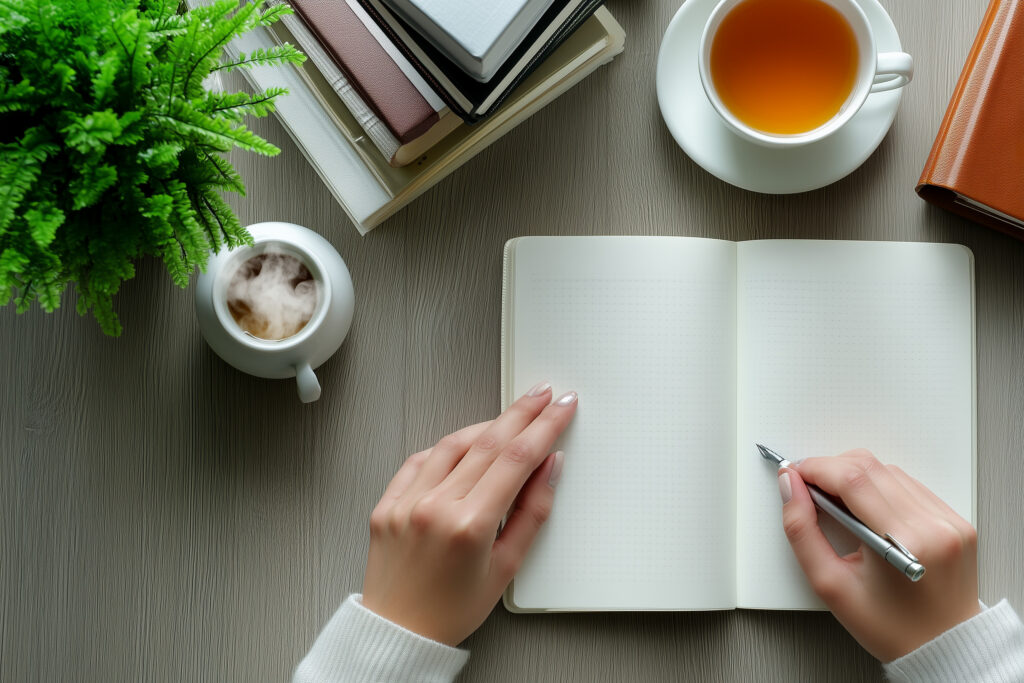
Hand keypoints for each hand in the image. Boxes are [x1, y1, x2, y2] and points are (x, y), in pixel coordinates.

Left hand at [361, 382, 576, 645]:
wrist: (398, 631)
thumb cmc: (451, 610)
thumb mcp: (507, 567)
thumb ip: (532, 512)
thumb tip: (549, 467)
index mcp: (469, 525)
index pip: (517, 458)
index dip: (544, 426)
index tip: (562, 407)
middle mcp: (434, 507)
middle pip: (488, 442)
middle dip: (521, 413)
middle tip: (542, 395)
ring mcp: (407, 502)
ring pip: (453, 444)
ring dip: (485, 425)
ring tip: (509, 419)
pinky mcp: (387, 502)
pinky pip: (421, 460)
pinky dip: (446, 448)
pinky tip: (464, 445)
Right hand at [779, 449, 979, 660]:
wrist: (942, 647)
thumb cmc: (889, 626)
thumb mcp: (829, 585)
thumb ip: (802, 531)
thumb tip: (789, 487)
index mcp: (904, 541)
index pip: (852, 479)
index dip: (816, 468)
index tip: (794, 474)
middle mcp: (932, 524)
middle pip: (870, 467)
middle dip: (831, 468)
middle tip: (810, 487)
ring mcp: (948, 520)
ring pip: (889, 471)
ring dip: (856, 477)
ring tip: (839, 504)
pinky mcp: (955, 520)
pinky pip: (910, 485)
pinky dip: (882, 488)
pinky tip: (868, 509)